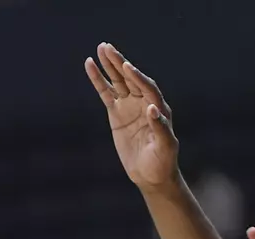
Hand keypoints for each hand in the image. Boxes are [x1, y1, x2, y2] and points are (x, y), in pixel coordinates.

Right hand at [85, 43, 178, 189]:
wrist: (151, 175)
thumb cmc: (162, 162)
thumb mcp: (165, 147)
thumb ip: (161, 127)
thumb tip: (153, 108)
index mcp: (159, 108)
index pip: (147, 87)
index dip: (138, 77)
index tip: (127, 67)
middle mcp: (144, 103)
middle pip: (130, 79)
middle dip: (119, 63)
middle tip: (107, 47)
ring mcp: (129, 106)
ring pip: (118, 82)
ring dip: (109, 66)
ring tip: (100, 49)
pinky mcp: (117, 113)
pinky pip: (106, 93)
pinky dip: (98, 80)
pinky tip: (90, 65)